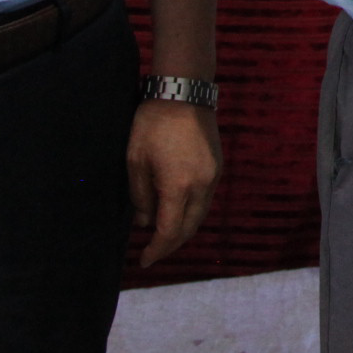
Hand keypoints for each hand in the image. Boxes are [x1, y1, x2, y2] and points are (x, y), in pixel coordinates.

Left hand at [128, 100, 223, 266]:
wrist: (184, 92)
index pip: (169, 231)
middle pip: (189, 229)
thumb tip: (143, 222)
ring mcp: (213, 177)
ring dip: (182, 230)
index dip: (156, 250)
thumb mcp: (136, 160)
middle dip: (171, 245)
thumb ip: (140, 196)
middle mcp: (201, 186)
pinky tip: (177, 211)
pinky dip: (191, 213)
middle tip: (152, 252)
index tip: (143, 260)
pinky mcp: (217, 167)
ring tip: (163, 235)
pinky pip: (205, 201)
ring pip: (200, 216)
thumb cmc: (152, 124)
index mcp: (178, 186)